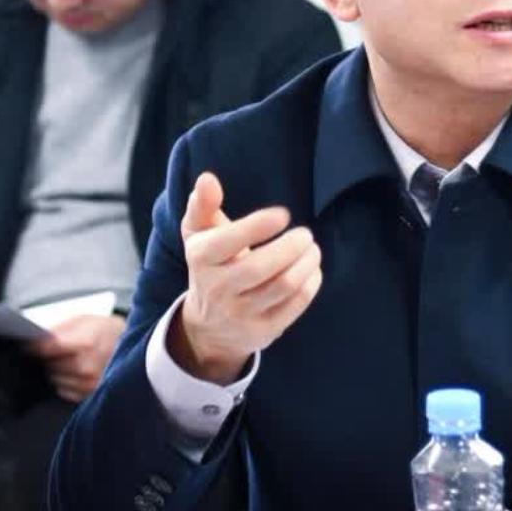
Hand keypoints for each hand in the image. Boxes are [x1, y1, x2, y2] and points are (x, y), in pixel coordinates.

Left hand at [27, 314, 125, 401]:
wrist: (133, 346)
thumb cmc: (108, 331)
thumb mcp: (84, 320)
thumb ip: (59, 330)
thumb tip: (36, 339)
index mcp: (84, 343)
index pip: (45, 349)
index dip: (35, 347)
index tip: (31, 345)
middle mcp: (86, 366)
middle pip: (48, 365)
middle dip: (50, 357)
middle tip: (61, 350)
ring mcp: (89, 383)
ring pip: (55, 379)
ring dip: (57, 370)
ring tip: (72, 359)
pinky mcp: (91, 394)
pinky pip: (64, 390)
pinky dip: (66, 381)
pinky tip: (77, 371)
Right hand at [168, 172, 322, 383]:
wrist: (209, 327)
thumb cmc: (211, 265)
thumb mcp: (199, 236)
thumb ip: (203, 206)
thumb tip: (207, 179)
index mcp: (201, 259)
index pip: (226, 243)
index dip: (256, 226)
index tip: (283, 215)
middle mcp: (217, 289)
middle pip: (260, 268)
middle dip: (290, 247)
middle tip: (305, 234)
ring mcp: (241, 314)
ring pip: (282, 286)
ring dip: (306, 263)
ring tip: (312, 249)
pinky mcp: (263, 331)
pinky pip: (294, 306)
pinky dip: (310, 284)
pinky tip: (312, 270)